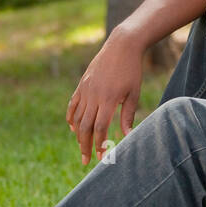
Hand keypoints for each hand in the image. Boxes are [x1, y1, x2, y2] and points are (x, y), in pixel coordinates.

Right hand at [66, 26, 143, 165]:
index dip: (99, 145)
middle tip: (86, 160)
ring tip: (81, 146)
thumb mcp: (133, 94)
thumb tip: (128, 136)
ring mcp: (85, 89)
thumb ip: (128, 115)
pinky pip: (73, 104)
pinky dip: (71, 118)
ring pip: (77, 117)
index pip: (99, 128)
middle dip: (84, 146)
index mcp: (108, 99)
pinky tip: (74, 129)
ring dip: (78, 135)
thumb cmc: (132, 70)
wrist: (121, 46)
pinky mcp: (82, 84)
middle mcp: (93, 95)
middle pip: (85, 127)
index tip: (102, 157)